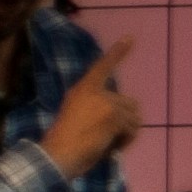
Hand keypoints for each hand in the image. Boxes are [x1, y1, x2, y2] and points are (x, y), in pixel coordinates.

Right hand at [45, 38, 137, 176]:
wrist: (57, 154)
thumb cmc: (65, 141)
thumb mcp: (79, 116)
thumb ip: (98, 108)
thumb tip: (127, 114)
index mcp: (83, 89)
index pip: (101, 67)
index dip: (117, 53)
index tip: (130, 37)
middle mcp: (94, 91)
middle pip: (129, 104)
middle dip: (124, 122)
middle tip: (105, 137)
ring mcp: (105, 102)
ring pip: (134, 118)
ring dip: (127, 133)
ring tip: (105, 142)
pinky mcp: (113, 116)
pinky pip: (133, 129)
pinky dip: (126, 141)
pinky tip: (109, 146)